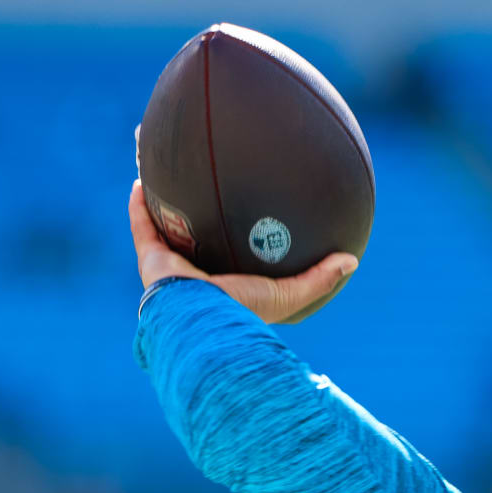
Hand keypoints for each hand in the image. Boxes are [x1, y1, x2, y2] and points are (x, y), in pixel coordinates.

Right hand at [128, 178, 355, 323]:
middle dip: (198, 213)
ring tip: (167, 171)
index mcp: (227, 283)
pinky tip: (142, 177)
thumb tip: (351, 261)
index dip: (238, 236)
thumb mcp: (289, 294)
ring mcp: (172, 267)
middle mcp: (198, 274)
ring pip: (165, 226)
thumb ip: (319, 278)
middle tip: (207, 183)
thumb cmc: (244, 311)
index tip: (247, 212)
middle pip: (197, 235)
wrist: (202, 321)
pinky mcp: (149, 260)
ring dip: (163, 199)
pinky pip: (142, 225)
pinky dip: (140, 204)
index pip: (234, 256)